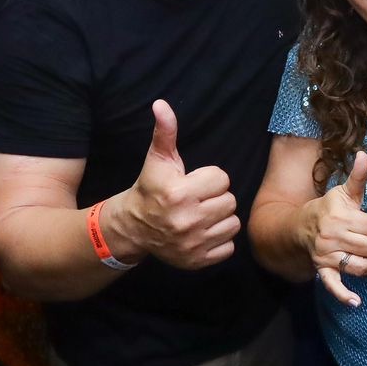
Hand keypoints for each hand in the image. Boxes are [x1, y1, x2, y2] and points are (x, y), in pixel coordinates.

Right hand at [112, 100, 239, 269]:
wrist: (133, 227)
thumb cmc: (151, 188)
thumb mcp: (158, 159)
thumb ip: (165, 132)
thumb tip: (161, 104)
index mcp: (179, 193)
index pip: (222, 179)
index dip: (210, 178)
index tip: (195, 182)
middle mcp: (186, 221)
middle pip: (230, 201)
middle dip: (216, 197)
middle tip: (199, 199)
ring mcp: (192, 244)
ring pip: (233, 224)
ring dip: (221, 218)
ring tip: (203, 214)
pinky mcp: (197, 261)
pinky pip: (229, 247)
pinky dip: (220, 240)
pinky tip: (204, 232)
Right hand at [306, 152, 366, 307]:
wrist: (299, 227)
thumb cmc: (327, 209)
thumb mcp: (343, 193)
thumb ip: (358, 177)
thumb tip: (365, 154)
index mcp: (339, 216)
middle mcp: (332, 236)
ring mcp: (327, 255)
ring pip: (361, 266)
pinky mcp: (323, 270)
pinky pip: (334, 285)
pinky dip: (344, 295)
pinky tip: (356, 302)